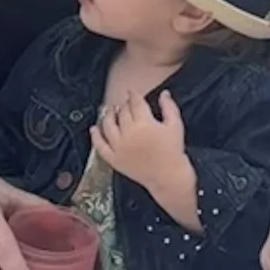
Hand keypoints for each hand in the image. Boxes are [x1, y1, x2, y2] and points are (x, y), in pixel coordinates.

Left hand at [95, 82, 188, 203]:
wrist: (168, 177)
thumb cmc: (173, 151)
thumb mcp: (175, 125)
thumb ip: (169, 107)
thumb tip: (164, 94)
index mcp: (144, 123)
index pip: (135, 103)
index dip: (133, 95)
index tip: (132, 92)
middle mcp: (128, 133)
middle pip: (122, 112)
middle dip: (124, 105)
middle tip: (126, 102)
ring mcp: (119, 147)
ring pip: (108, 125)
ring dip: (108, 115)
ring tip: (110, 111)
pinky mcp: (114, 159)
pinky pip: (100, 146)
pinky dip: (95, 137)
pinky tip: (94, 129)